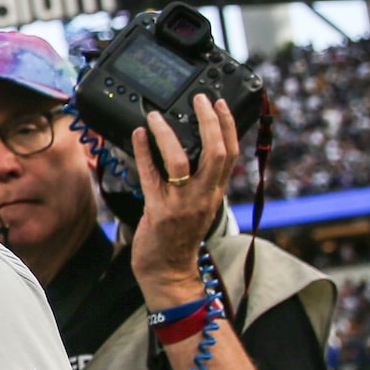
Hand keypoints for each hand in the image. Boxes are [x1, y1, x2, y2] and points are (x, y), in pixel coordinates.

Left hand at [129, 97, 240, 303]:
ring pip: (181, 162)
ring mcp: (181, 204)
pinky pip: (150, 176)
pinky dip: (143, 152)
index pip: (232, 154)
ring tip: (157, 116)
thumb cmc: (180, 236)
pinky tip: (138, 135)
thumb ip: (201, 179)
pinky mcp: (158, 211)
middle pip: (216, 153)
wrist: (167, 270)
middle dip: (209, 122)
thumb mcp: (200, 205)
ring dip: (167, 134)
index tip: (221, 103)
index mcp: (216, 192)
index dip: (229, 126)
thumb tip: (193, 147)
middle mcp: (203, 196)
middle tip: (199, 99)